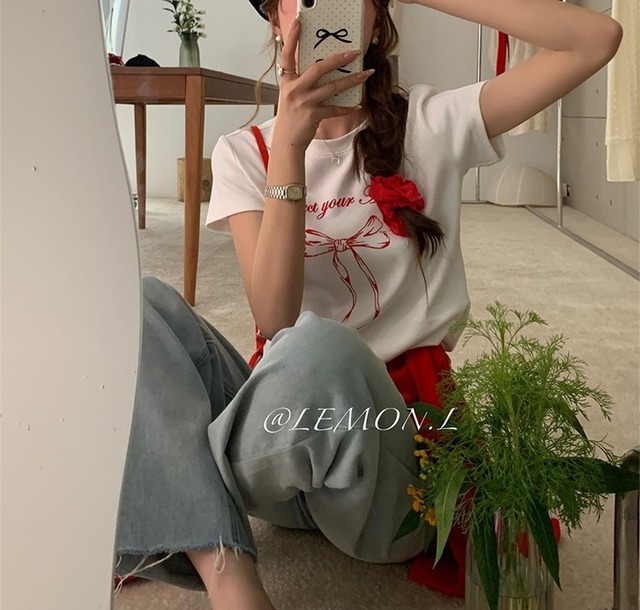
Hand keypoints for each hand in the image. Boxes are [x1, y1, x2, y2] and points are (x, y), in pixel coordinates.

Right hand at [272, 16, 373, 150]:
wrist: (287, 140)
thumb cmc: (291, 117)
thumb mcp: (291, 95)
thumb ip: (302, 81)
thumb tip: (323, 69)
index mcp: (287, 81)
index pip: (287, 55)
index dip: (292, 37)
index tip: (299, 22)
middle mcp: (294, 89)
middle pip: (318, 68)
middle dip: (338, 59)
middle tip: (354, 53)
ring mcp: (304, 102)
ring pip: (332, 87)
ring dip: (351, 80)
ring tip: (365, 74)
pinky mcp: (313, 115)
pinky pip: (335, 108)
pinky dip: (347, 107)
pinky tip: (357, 104)